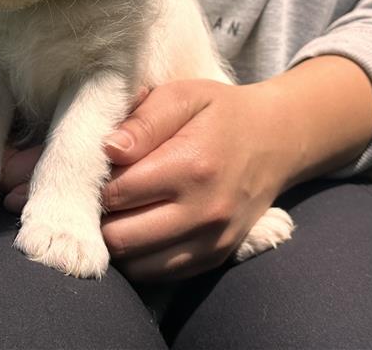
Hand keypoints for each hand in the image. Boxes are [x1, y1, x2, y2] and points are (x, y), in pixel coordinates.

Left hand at [99, 79, 292, 280]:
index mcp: (192, 166)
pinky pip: (158, 275)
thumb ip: (144, 120)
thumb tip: (108, 149)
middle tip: (102, 194)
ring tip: (120, 211)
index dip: (95, 183)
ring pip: (135, 264)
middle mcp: (204, 212)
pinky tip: (140, 227)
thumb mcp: (184, 96)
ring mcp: (212, 241)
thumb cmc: (220, 113)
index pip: (116, 193)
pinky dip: (139, 257)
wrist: (276, 140)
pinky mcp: (215, 258)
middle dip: (100, 217)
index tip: (96, 170)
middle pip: (120, 236)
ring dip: (116, 240)